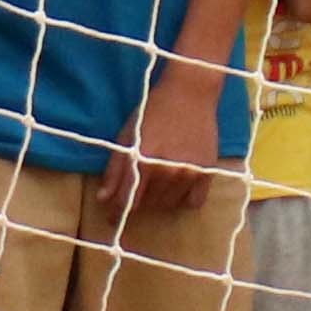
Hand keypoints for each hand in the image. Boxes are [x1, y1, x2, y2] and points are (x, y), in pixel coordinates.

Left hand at [106, 53, 228, 219]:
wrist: (190, 92)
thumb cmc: (153, 110)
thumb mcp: (127, 135)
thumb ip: (115, 169)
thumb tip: (103, 200)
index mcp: (143, 162)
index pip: (126, 201)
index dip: (116, 212)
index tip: (113, 217)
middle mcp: (167, 172)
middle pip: (147, 204)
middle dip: (138, 201)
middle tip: (139, 188)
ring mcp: (189, 173)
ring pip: (169, 205)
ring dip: (159, 200)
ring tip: (158, 182)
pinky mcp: (207, 172)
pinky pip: (194, 202)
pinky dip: (184, 200)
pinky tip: (179, 187)